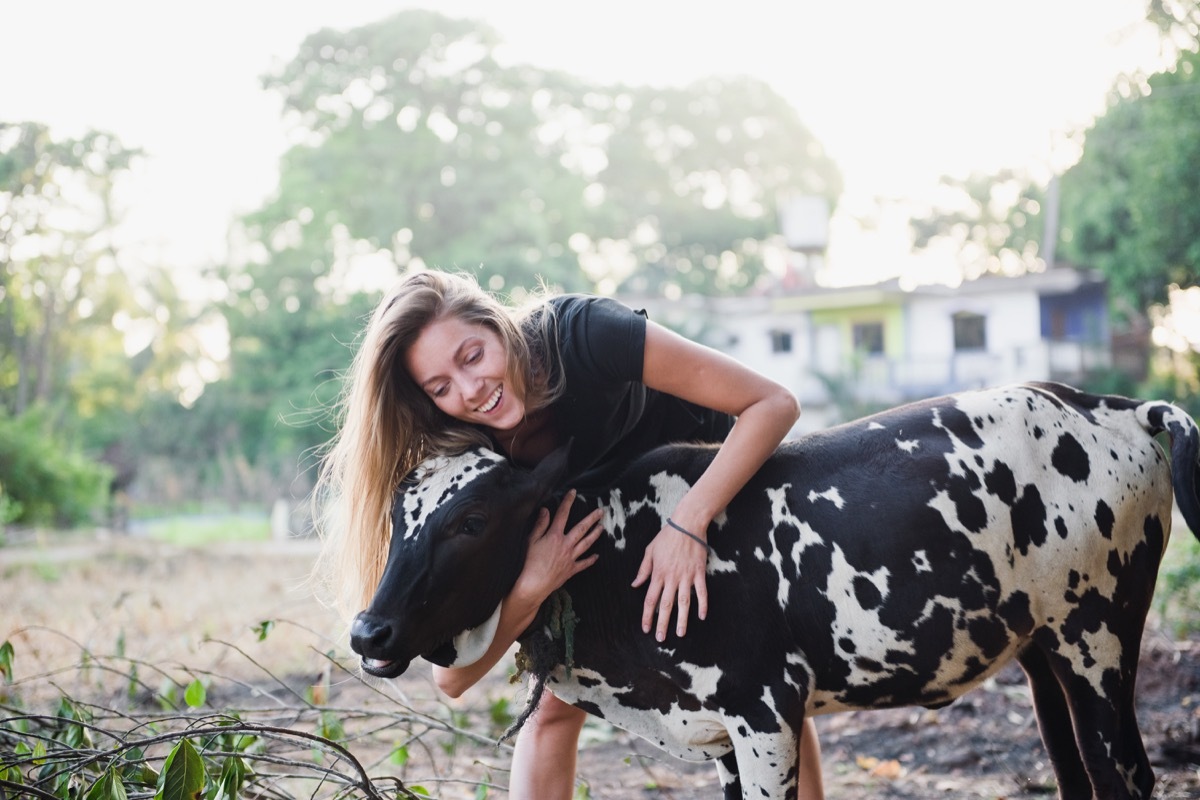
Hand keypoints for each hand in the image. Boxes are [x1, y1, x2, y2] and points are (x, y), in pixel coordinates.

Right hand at [511, 490, 602, 607]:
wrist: (532, 585)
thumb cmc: (528, 563)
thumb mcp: (531, 541)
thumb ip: (540, 525)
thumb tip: (545, 511)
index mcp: (554, 536)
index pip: (563, 514)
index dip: (568, 502)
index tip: (574, 492)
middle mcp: (565, 545)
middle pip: (582, 528)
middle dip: (592, 518)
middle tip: (601, 511)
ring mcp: (570, 558)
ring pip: (586, 544)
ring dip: (595, 535)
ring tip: (602, 528)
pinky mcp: (571, 569)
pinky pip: (584, 564)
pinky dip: (591, 560)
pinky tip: (596, 556)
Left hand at [631, 522, 708, 640]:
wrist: (687, 524)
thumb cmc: (667, 536)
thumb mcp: (650, 550)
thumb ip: (643, 569)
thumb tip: (635, 584)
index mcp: (658, 573)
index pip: (650, 599)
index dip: (647, 615)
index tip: (646, 628)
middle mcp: (671, 577)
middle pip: (665, 605)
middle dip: (662, 623)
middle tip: (661, 638)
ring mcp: (686, 576)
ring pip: (683, 602)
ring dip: (682, 619)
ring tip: (681, 634)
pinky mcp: (699, 573)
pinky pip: (701, 592)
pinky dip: (703, 604)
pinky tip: (702, 616)